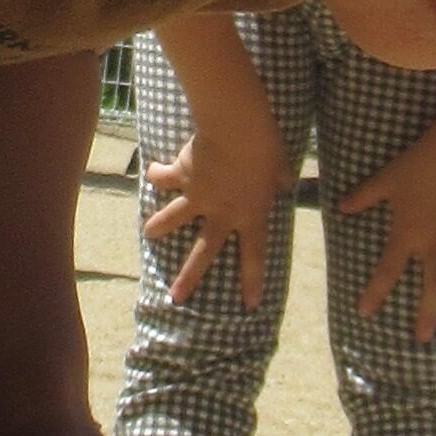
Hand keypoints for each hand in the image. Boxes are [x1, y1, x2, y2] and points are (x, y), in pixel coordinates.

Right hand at [142, 95, 290, 310]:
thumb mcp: (283, 167)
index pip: (254, 255)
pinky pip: (164, 178)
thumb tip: (286, 183)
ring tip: (149, 233)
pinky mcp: (181, 176)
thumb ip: (282, 180)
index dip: (252, 280)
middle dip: (189, 278)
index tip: (251, 304)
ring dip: (159, 226)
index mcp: (250, 215)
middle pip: (203, 252)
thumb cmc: (265, 149)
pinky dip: (157, 174)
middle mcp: (221, 213)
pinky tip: (152, 173)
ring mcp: (197, 197)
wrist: (236, 130)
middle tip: (176, 297)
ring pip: (173, 219)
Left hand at [340, 125, 435, 342]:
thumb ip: (362, 197)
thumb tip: (339, 207)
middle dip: (429, 315)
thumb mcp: (384, 180)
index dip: (375, 293)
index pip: (388, 271)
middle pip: (435, 287)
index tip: (365, 313)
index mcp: (409, 235)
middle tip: (423, 338)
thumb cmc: (416, 164)